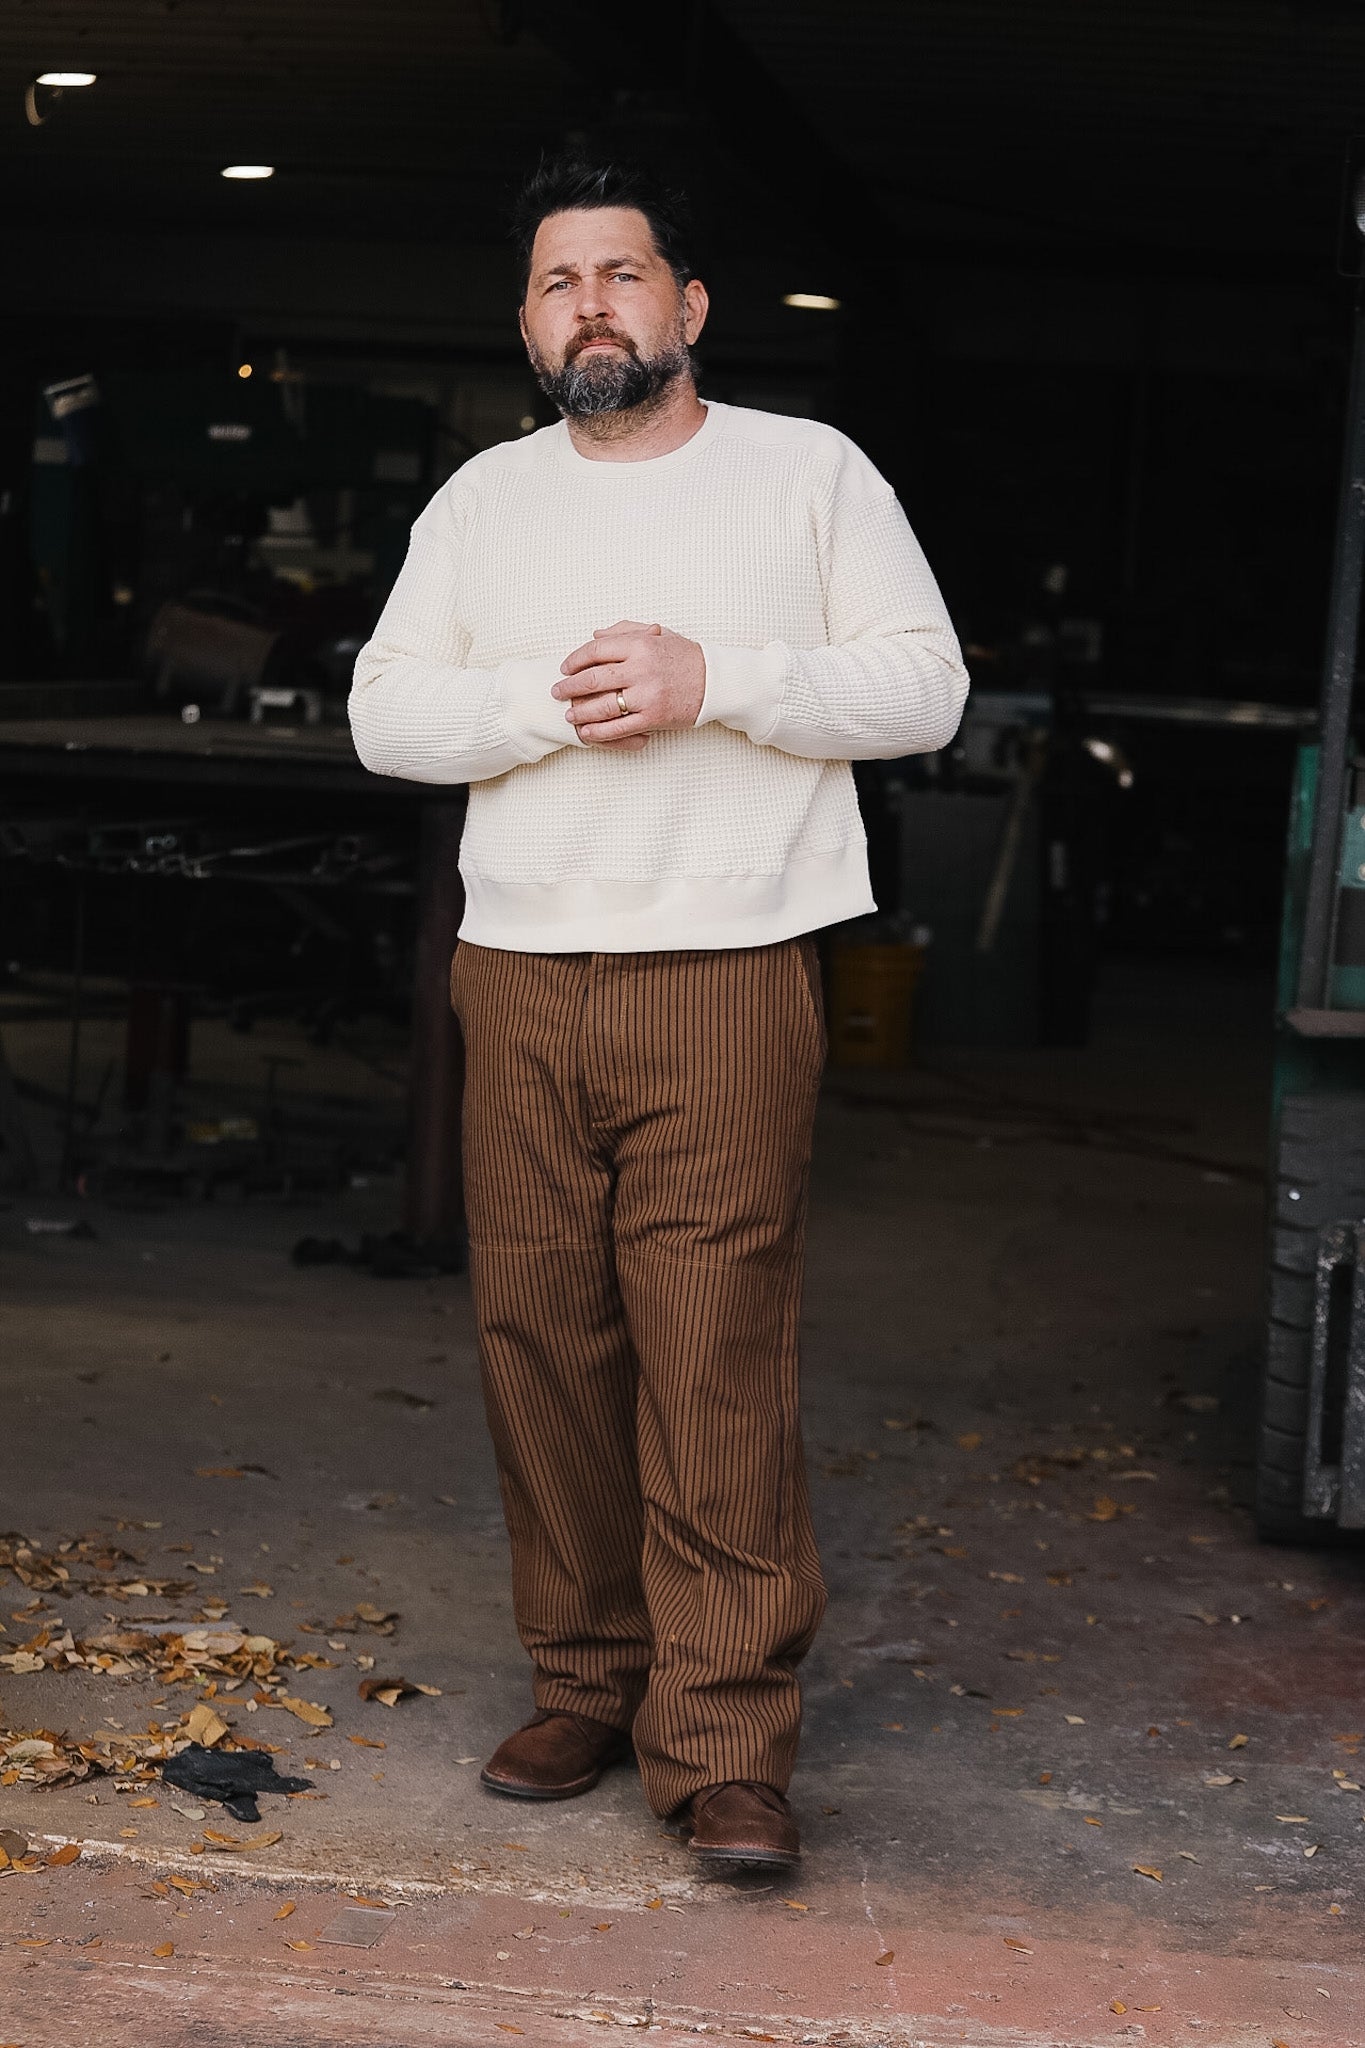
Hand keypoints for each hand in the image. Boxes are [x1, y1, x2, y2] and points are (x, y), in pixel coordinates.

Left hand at [553, 620, 705, 746]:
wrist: (717, 681)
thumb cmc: (685, 656)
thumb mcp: (657, 634)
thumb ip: (624, 631)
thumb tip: (594, 636)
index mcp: (640, 644)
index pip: (596, 650)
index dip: (575, 659)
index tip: (565, 668)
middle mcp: (642, 669)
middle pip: (593, 678)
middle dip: (569, 687)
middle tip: (557, 692)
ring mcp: (647, 695)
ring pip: (602, 706)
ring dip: (580, 711)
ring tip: (569, 714)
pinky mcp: (654, 718)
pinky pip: (618, 728)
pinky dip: (599, 732)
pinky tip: (587, 732)